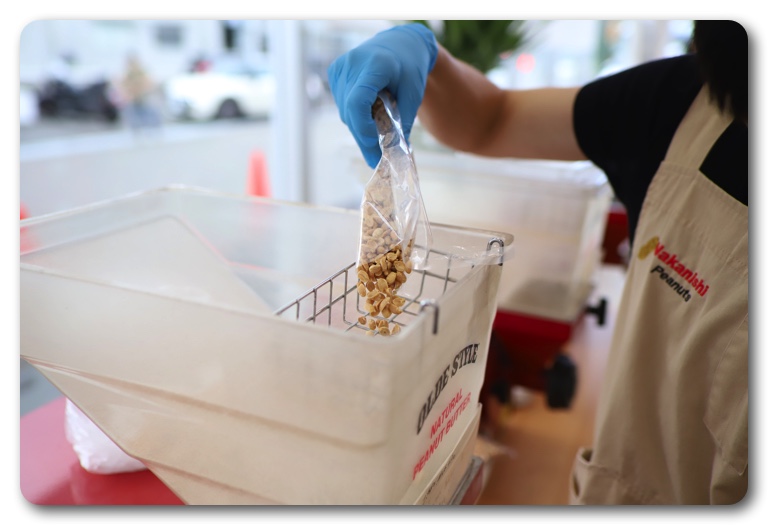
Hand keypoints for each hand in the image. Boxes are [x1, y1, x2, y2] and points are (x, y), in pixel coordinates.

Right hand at [328, 23, 437, 167]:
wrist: (401, 43)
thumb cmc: (410, 67)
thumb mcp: (414, 94)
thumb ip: (403, 122)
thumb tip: (394, 153)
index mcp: (374, 65)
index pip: (357, 102)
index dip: (363, 127)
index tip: (376, 146)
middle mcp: (352, 64)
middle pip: (350, 112)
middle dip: (364, 138)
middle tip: (377, 160)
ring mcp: (340, 67)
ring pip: (345, 112)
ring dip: (359, 128)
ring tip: (377, 139)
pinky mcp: (335, 72)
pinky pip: (342, 104)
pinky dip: (355, 116)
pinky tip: (369, 117)